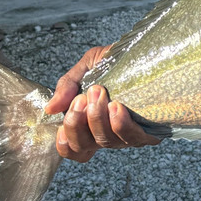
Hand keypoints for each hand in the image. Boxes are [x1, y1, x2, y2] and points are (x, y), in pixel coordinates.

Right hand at [44, 45, 159, 162]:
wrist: (148, 51)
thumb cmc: (117, 63)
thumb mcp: (87, 68)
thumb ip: (67, 86)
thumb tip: (51, 109)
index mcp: (91, 126)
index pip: (73, 149)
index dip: (65, 140)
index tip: (67, 115)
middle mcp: (108, 135)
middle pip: (84, 146)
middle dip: (77, 122)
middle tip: (83, 97)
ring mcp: (128, 136)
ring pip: (106, 142)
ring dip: (98, 118)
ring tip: (99, 94)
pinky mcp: (150, 132)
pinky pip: (133, 138)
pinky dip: (121, 124)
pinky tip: (116, 107)